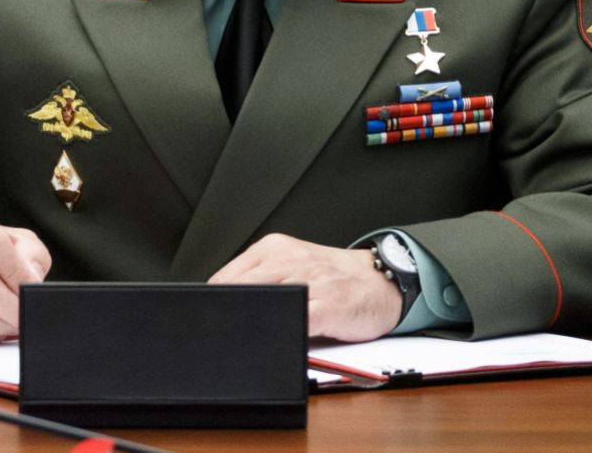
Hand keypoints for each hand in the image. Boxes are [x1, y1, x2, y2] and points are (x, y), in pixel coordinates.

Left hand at [209, 233, 400, 340]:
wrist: (382, 280)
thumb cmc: (334, 277)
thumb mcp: (292, 264)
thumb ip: (260, 278)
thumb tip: (224, 305)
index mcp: (273, 248)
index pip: (226, 276)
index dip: (214, 302)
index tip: (208, 318)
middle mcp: (289, 260)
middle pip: (241, 289)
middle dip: (229, 315)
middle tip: (222, 334)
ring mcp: (311, 282)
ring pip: (267, 303)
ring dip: (252, 324)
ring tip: (245, 338)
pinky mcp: (330, 305)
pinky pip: (299, 322)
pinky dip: (285, 334)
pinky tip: (279, 341)